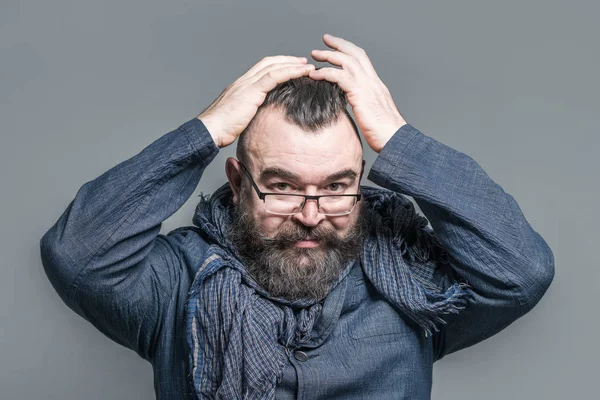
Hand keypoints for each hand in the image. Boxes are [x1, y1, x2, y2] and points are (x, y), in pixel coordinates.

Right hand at [197, 56, 314, 147]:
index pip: (260, 70)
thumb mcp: (238, 120)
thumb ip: (248, 116)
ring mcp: (247, 84)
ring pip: (273, 66)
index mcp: (239, 87)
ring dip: (293, 64)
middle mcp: (243, 81)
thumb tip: (258, 123)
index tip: (290, 67)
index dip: (277, 66)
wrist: (210, 130)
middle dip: (287, 61)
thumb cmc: (220, 130)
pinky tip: (303, 72)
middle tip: (303, 62)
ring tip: (308, 66)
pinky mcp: (251, 91)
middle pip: (268, 63)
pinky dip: (291, 72)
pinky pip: (275, 76)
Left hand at [309, 34, 406, 152]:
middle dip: (339, 44)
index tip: (337, 47)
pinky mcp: (361, 95)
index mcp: (376, 86)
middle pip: (356, 54)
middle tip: (325, 39)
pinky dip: (326, 73)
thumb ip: (362, 106)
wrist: (396, 140)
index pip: (363, 60)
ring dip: (329, 56)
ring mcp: (368, 87)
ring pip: (347, 61)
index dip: (349, 51)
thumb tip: (351, 107)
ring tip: (314, 55)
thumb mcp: (372, 115)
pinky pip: (340, 77)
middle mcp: (373, 82)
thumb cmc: (386, 134)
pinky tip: (315, 75)